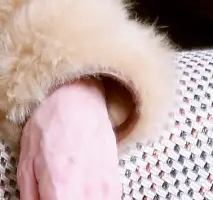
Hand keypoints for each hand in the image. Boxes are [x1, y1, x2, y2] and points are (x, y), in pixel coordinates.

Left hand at [17, 78, 120, 199]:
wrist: (78, 96)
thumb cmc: (49, 125)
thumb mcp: (26, 164)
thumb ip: (31, 197)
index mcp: (61, 185)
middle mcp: (87, 185)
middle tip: (57, 196)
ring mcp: (104, 178)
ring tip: (72, 194)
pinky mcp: (114, 171)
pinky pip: (111, 197)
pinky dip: (99, 198)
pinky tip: (87, 194)